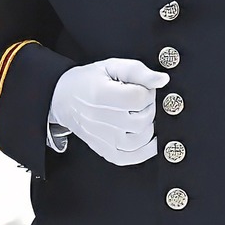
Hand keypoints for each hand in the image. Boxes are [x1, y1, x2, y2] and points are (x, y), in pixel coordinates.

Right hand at [48, 59, 166, 165]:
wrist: (63, 99)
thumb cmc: (88, 81)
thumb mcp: (111, 66)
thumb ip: (138, 71)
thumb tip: (162, 80)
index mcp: (101, 95)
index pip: (139, 98)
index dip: (147, 90)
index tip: (141, 87)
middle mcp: (101, 120)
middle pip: (143, 119)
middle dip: (148, 107)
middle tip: (138, 99)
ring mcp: (103, 138)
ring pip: (141, 138)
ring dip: (148, 125)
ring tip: (138, 114)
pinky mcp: (104, 150)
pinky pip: (131, 157)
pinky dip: (145, 150)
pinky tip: (147, 138)